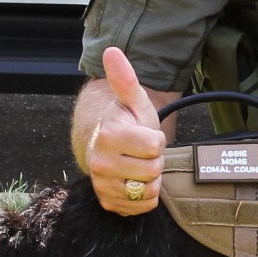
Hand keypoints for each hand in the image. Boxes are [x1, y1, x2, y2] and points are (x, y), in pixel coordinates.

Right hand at [82, 47, 168, 215]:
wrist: (109, 149)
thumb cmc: (126, 123)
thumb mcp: (132, 101)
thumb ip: (125, 78)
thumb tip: (112, 51)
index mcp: (109, 136)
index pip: (155, 146)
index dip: (156, 139)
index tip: (145, 134)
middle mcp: (101, 164)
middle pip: (154, 169)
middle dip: (155, 160)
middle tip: (142, 151)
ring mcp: (103, 186)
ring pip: (150, 189)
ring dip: (151, 178)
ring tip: (139, 165)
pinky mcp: (110, 204)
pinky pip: (144, 206)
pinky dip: (146, 196)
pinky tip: (136, 181)